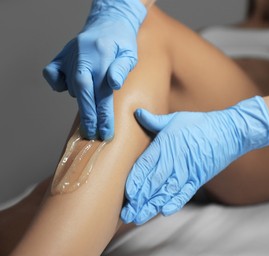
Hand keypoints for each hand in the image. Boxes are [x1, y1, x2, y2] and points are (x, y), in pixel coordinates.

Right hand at [43, 0, 146, 139]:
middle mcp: (83, 55)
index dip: (103, 114)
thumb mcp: (130, 54)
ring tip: (92, 115)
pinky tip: (70, 89)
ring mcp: (69, 55)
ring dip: (83, 103)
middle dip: (89, 116)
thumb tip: (114, 84)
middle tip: (94, 135)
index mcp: (103, 54)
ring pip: (73, 87)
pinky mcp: (61, 56)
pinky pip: (52, 74)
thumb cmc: (122, 43)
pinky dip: (58, 85)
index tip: (106, 132)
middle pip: (83, 92)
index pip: (102, 90)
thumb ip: (122, 68)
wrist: (108, 23)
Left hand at [121, 96, 268, 224]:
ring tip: (139, 218)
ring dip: (152, 205)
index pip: (145, 165)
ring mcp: (187, 170)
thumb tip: (137, 112)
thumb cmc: (200, 123)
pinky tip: (164, 212)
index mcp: (165, 143)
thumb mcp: (176, 118)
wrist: (229, 131)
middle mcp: (174, 159)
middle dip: (139, 199)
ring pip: (166, 191)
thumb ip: (155, 121)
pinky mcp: (198, 178)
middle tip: (127, 213)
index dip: (135, 181)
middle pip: (153, 182)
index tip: (126, 193)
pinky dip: (175, 203)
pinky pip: (185, 193)